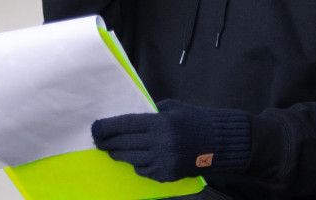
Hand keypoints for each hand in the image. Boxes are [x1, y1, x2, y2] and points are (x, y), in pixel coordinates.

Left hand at [91, 100, 246, 181]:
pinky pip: (142, 170)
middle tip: (102, 142)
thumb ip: (150, 113)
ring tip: (116, 151)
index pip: (123, 125)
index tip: (95, 129)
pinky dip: (139, 164)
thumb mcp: (173, 108)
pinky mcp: (166, 174)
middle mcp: (160, 143)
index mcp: (160, 123)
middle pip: (123, 143)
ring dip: (120, 154)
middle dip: (109, 143)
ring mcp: (163, 160)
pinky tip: (141, 158)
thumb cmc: (195, 121)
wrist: (220, 143)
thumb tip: (124, 121)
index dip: (106, 127)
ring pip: (130, 159)